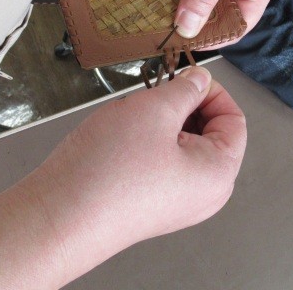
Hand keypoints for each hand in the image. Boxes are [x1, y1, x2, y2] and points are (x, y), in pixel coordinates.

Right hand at [0, 67, 246, 288]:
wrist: (57, 216)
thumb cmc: (107, 171)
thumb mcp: (154, 110)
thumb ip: (186, 89)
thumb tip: (200, 80)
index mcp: (219, 174)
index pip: (235, 120)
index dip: (212, 92)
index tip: (185, 77)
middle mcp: (204, 194)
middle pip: (210, 133)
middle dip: (184, 106)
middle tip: (155, 92)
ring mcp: (177, 202)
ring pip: (182, 145)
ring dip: (161, 122)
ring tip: (133, 116)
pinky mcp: (151, 204)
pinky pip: (161, 162)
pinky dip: (148, 141)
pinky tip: (122, 137)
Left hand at [137, 0, 278, 40]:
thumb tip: (188, 28)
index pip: (240, 24)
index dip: (217, 37)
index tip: (190, 43)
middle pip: (215, 16)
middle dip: (195, 25)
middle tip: (167, 36)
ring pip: (195, 3)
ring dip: (178, 10)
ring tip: (156, 23)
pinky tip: (153, 3)